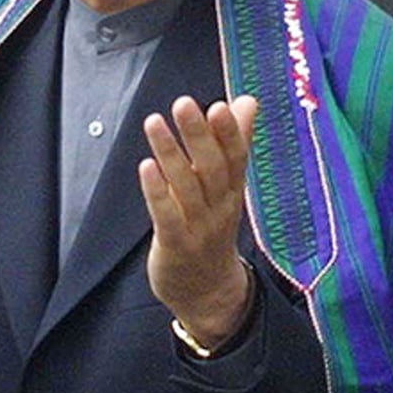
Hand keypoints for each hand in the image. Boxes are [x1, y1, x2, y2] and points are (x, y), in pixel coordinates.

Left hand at [141, 95, 258, 351]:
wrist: (209, 291)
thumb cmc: (213, 226)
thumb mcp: (228, 185)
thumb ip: (234, 141)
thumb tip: (246, 100)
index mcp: (232, 189)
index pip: (235, 157)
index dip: (229, 132)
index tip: (220, 105)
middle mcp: (220, 207)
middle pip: (212, 168)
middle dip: (198, 135)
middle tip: (184, 104)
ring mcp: (199, 228)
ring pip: (186, 187)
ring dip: (171, 154)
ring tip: (154, 122)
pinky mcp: (176, 245)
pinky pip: (167, 216)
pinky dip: (157, 191)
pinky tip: (147, 166)